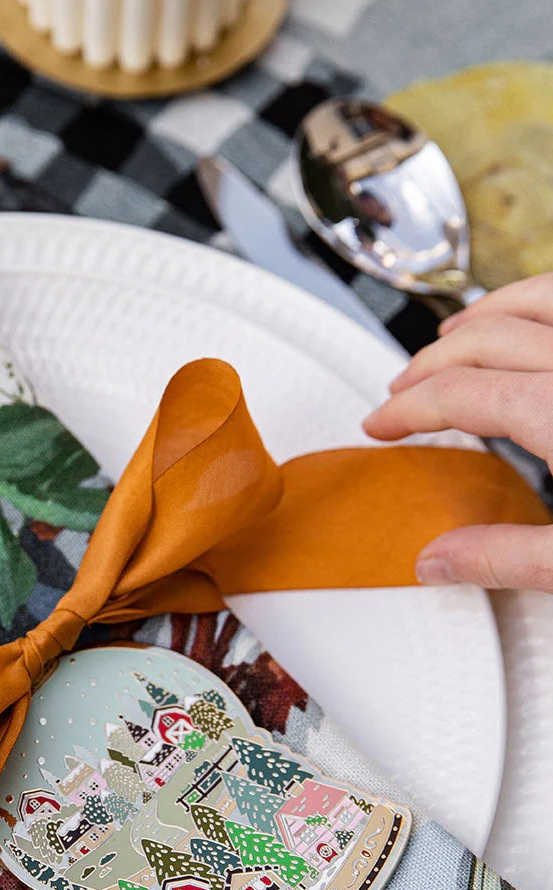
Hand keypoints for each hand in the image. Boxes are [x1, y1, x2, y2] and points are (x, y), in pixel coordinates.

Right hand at [363, 274, 552, 591]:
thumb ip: (506, 556)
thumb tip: (438, 561)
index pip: (459, 393)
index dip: (408, 408)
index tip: (381, 424)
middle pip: (485, 339)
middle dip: (429, 363)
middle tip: (400, 391)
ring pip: (535, 297)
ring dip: (484, 312)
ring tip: (455, 331)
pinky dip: (538, 300)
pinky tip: (532, 319)